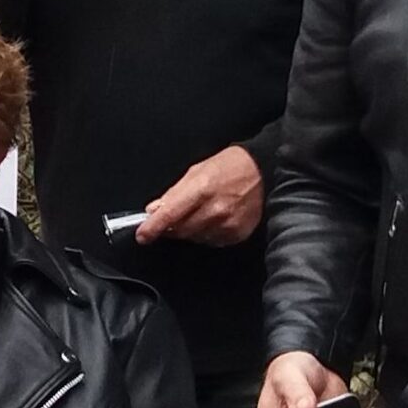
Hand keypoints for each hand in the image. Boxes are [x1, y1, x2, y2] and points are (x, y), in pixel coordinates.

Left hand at [136, 146, 263, 247]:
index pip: (170, 214)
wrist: (264, 171)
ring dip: (190, 230)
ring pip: (195, 238)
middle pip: (180, 230)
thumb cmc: (230, 167)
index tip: (142, 236)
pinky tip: (214, 219)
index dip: (153, 227)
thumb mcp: (197, 171)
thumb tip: (154, 210)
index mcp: (202, 189)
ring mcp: (228, 224)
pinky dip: (207, 234)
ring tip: (201, 212)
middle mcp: (215, 210)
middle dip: (171, 227)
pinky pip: (212, 241)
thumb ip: (174, 192)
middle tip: (175, 216)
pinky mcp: (237, 234)